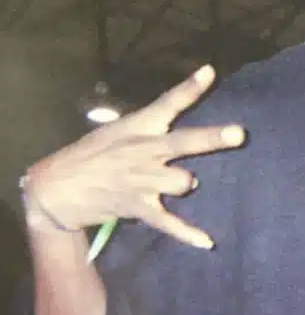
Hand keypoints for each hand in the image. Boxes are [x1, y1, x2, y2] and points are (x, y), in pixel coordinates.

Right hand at [22, 65, 245, 249]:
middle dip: (211, 139)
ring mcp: (142, 181)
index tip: (209, 72)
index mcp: (139, 127)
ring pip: (182, 182)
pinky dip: (187, 233)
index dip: (189, 88)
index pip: (168, 103)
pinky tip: (207, 242)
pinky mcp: (138, 208)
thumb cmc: (95, 152)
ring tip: (180, 181)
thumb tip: (189, 91)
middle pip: (183, 142)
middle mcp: (144, 152)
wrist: (56, 188)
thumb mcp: (120, 126)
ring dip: (186, 182)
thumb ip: (157, 112)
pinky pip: (168, 222)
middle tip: (238, 133)